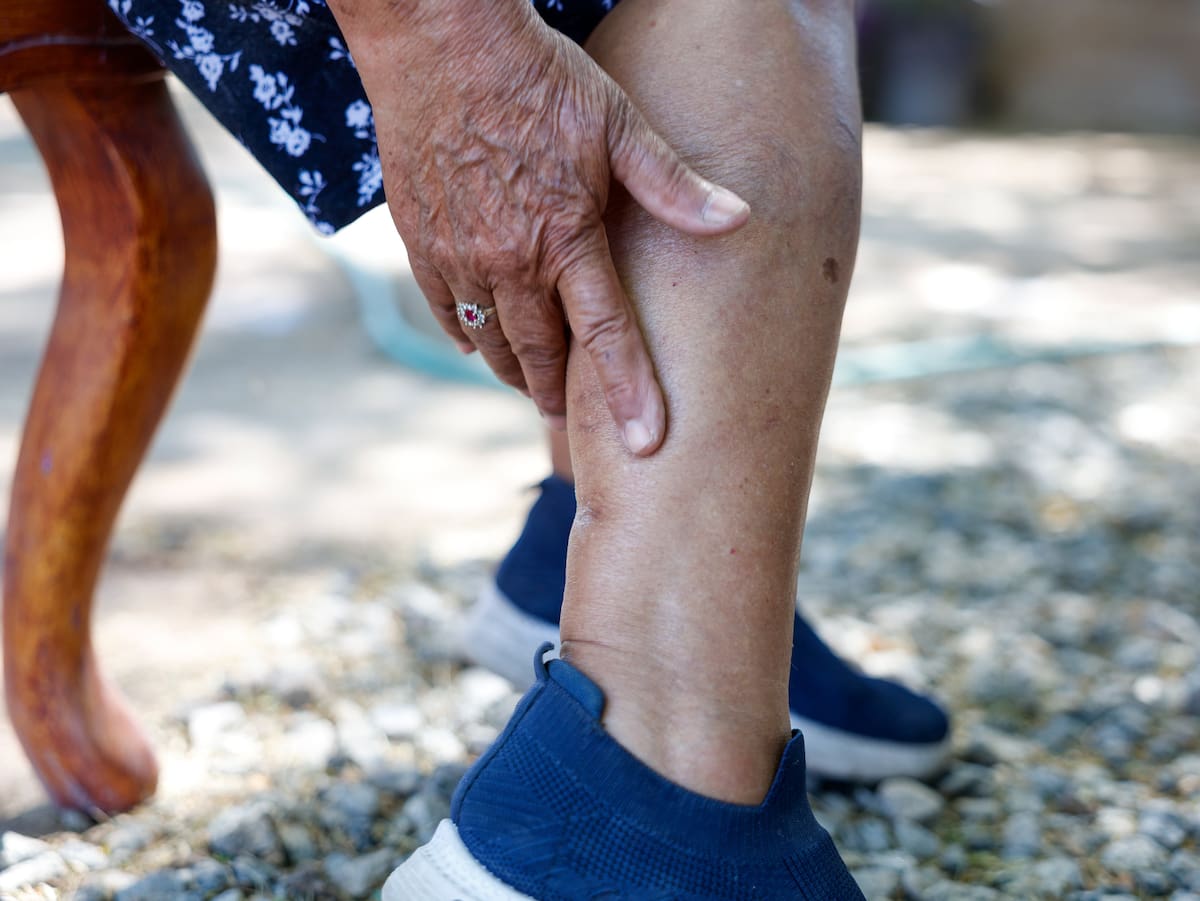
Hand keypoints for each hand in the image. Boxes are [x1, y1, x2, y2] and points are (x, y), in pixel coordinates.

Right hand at [331, 0, 748, 453]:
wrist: (437, 39)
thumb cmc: (536, 75)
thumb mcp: (617, 122)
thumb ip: (672, 185)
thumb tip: (738, 219)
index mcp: (565, 237)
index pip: (605, 336)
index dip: (629, 393)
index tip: (646, 444)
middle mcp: (509, 259)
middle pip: (539, 355)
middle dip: (559, 396)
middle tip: (572, 423)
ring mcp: (459, 255)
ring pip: (490, 340)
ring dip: (515, 371)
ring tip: (534, 387)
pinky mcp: (421, 240)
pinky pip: (445, 310)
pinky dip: (468, 333)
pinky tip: (481, 341)